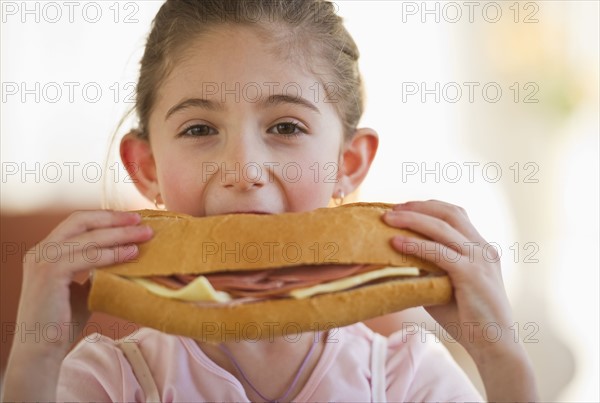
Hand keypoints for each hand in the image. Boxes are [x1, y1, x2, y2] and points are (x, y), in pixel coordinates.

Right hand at [2, 210, 152, 400]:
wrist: (40, 350)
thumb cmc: (62, 322)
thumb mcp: (82, 288)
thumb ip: (96, 271)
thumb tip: (125, 258)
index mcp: (46, 250)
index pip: (77, 222)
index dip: (105, 217)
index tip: (131, 218)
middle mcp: (41, 250)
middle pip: (82, 221)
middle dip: (114, 219)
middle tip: (141, 220)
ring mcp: (43, 260)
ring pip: (89, 238)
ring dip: (121, 235)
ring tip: (145, 236)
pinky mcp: (50, 273)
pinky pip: (89, 257)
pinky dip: (113, 253)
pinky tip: (131, 253)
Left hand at [382, 200, 514, 357]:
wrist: (494, 345)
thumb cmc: (467, 319)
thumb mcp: (445, 286)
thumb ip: (428, 269)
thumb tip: (395, 258)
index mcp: (481, 248)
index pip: (455, 214)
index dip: (428, 206)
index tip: (402, 207)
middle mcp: (483, 248)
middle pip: (449, 213)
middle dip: (417, 207)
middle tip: (391, 209)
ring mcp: (480, 259)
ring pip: (442, 227)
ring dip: (412, 219)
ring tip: (387, 219)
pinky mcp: (471, 274)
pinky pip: (438, 253)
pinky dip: (415, 245)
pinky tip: (396, 243)